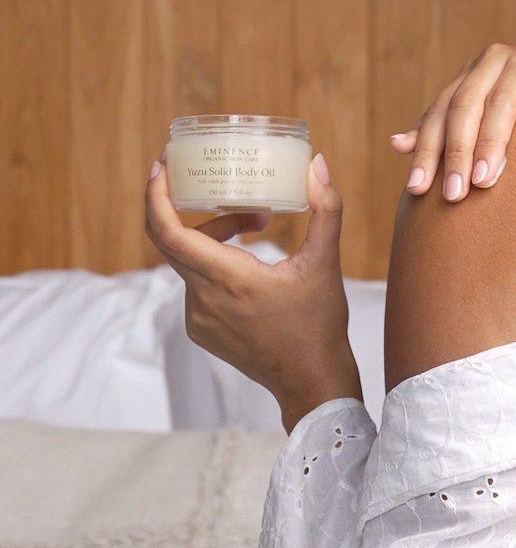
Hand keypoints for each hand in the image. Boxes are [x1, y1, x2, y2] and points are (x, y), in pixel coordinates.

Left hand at [145, 153, 360, 432]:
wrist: (312, 382)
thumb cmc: (320, 324)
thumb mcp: (326, 262)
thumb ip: (325, 209)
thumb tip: (317, 164)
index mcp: (230, 280)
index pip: (169, 234)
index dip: (156, 197)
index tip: (161, 167)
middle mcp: (204, 300)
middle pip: (173, 240)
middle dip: (196, 207)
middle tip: (214, 181)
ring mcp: (198, 318)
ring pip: (188, 261)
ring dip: (214, 236)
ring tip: (257, 224)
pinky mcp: (201, 330)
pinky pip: (195, 284)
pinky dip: (214, 263)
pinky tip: (248, 261)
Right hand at [390, 42, 515, 199]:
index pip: (503, 100)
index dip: (491, 140)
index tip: (484, 180)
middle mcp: (495, 60)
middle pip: (466, 104)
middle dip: (455, 152)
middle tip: (453, 195)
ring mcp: (472, 73)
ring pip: (441, 109)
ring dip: (428, 151)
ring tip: (420, 189)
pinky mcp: (457, 90)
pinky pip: (431, 113)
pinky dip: (416, 134)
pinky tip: (399, 148)